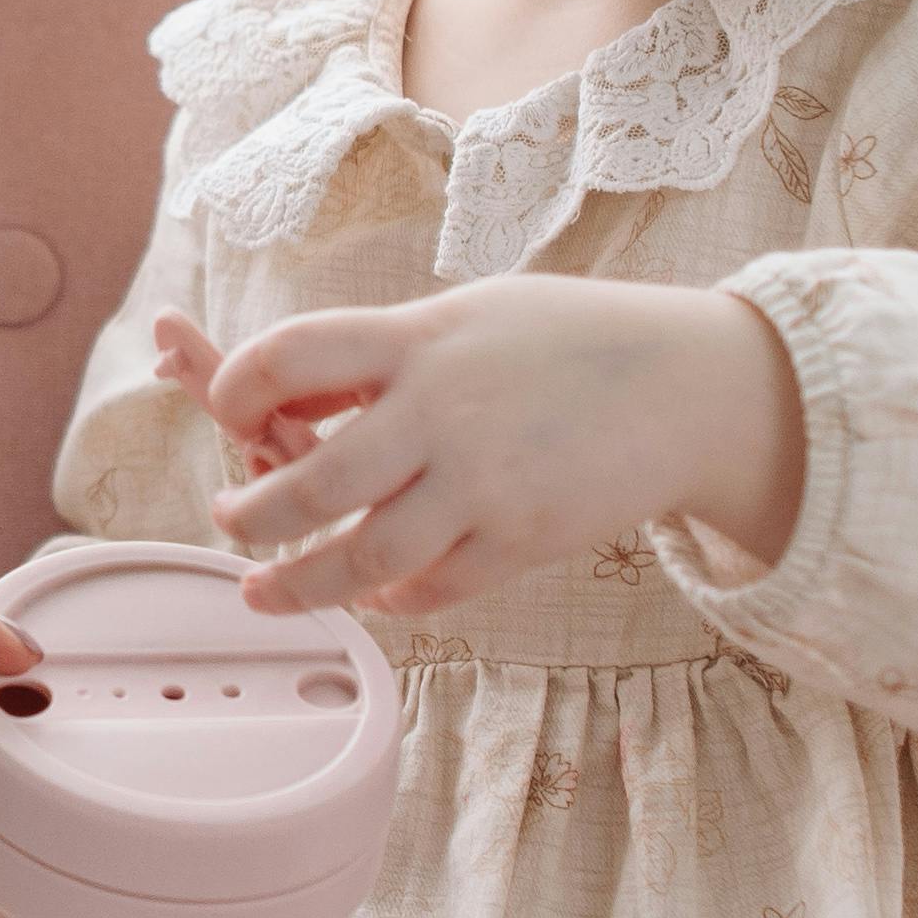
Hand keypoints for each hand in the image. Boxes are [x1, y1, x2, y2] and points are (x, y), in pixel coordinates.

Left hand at [167, 278, 803, 620]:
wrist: (690, 384)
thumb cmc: (563, 340)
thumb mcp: (464, 317)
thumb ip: (377, 353)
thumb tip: (282, 393)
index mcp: (418, 340)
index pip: (287, 358)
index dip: (234, 388)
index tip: (227, 410)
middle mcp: (442, 413)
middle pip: (310, 483)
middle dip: (249, 516)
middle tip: (229, 520)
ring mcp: (485, 484)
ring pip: (362, 559)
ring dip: (298, 584)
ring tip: (262, 589)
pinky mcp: (523, 540)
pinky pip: (431, 589)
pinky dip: (388, 600)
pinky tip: (370, 596)